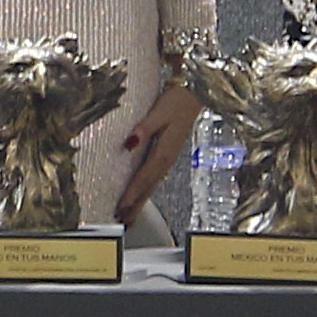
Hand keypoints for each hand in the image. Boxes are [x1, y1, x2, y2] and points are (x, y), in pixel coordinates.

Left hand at [112, 82, 200, 222]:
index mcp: (164, 151)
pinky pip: (155, 177)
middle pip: (149, 187)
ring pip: (152, 185)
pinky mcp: (168, 155)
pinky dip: (146, 190)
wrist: (194, 95)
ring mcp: (169, 158)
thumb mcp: (158, 113)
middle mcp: (167, 159)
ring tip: (129, 217)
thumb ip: (143, 129)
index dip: (132, 193)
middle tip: (122, 222)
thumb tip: (128, 144)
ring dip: (140, 201)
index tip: (121, 206)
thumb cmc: (176, 101)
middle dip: (135, 205)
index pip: (144, 177)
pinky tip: (141, 196)